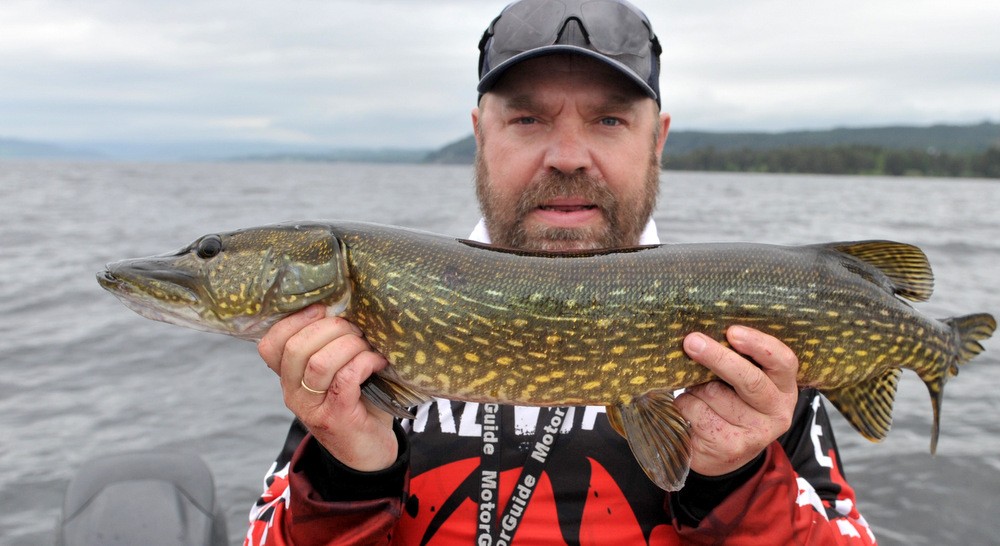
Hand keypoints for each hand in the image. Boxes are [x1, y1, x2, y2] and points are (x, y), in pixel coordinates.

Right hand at [257, 304, 397, 470]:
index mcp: (288, 379)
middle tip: (356, 330)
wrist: (368, 454)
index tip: (323, 309)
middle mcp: (293, 394)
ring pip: (319, 362)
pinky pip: (346, 378)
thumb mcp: (334, 375)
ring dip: (349, 345)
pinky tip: (377, 362)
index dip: (294, 320)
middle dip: (331, 328)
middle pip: (296, 348)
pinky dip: (364, 362)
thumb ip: (329, 347)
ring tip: (367, 346)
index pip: (270, 345)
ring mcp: (313, 408)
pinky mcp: (337, 418)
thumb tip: (344, 307)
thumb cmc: (356, 404)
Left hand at [676, 325, 798, 476]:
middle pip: (749, 379)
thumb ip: (736, 360)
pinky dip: (684, 406)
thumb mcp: (741, 382)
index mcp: (785, 387)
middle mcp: (777, 412)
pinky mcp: (731, 447)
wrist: (722, 454)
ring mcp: (756, 433)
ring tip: (696, 394)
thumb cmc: (730, 403)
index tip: (732, 332)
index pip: (783, 361)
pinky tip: (690, 414)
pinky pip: (697, 412)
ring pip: (713, 393)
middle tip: (692, 341)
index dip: (757, 344)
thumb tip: (704, 336)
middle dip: (717, 357)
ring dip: (694, 388)